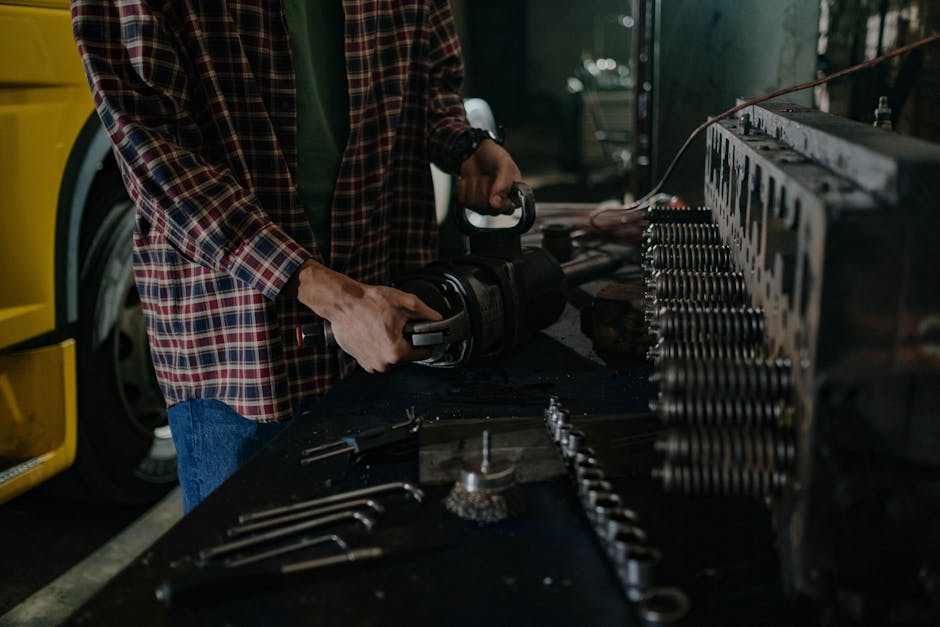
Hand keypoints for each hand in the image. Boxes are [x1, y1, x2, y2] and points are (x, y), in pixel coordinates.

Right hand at [291, 261, 441, 372]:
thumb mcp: (405, 303)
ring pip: (391, 357)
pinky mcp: (360, 361)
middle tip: (396, 324)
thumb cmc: (369, 303)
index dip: (424, 340)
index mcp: (396, 352)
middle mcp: (382, 363)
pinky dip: (377, 346)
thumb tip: (438, 320)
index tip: (418, 331)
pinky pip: (377, 356)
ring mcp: (369, 364)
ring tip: (383, 327)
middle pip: (406, 355)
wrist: (342, 302)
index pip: (424, 353)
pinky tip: (374, 332)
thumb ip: (427, 313)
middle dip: (405, 341)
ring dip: (391, 344)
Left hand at [455, 139, 521, 214]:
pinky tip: (469, 180)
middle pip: (488, 207)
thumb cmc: (493, 157)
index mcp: (513, 195)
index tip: (494, 190)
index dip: (500, 202)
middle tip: (487, 176)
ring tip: (479, 176)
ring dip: (473, 185)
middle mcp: (499, 204)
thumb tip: (496, 203)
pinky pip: (462, 200)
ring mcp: (482, 205)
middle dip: (484, 187)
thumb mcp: (504, 163)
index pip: (508, 209)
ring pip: (474, 204)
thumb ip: (504, 183)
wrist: (475, 151)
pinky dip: (463, 186)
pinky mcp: (468, 202)